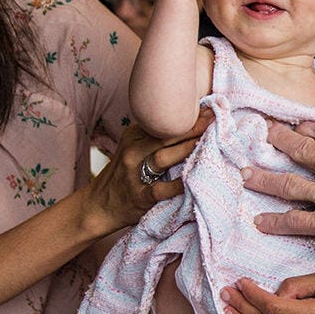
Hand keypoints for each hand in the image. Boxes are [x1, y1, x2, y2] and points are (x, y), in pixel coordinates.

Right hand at [85, 111, 209, 237]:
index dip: (187, 115)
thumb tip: (191, 124)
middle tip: (215, 118)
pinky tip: (193, 179)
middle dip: (192, 126)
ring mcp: (134, 174)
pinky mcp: (139, 196)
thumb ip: (155, 138)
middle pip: (165, 135)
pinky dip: (178, 185)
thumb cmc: (124, 175)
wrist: (99, 205)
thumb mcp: (133, 149)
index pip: (162, 121)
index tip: (210, 107)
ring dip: (187, 149)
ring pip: (163, 157)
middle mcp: (133, 152)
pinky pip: (161, 189)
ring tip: (209, 142)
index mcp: (134, 137)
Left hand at [243, 120, 314, 262]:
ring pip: (288, 184)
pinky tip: (260, 222)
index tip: (302, 127)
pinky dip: (275, 222)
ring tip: (246, 174)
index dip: (312, 127)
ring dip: (264, 179)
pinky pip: (294, 221)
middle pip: (302, 149)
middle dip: (280, 140)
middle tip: (265, 133)